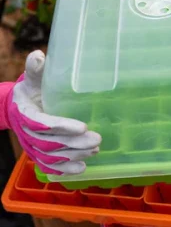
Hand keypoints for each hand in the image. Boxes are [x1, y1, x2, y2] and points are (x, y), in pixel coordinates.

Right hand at [6, 51, 100, 175]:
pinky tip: (82, 170)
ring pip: (53, 156)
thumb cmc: (30, 92)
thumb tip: (39, 55)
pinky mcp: (38, 154)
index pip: (44, 123)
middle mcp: (28, 133)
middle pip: (52, 143)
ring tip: (95, 150)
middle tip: (97, 140)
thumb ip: (35, 70)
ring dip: (75, 156)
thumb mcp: (31, 80)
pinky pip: (50, 166)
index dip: (62, 126)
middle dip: (75, 143)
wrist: (16, 108)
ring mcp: (32, 147)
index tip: (83, 127)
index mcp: (26, 114)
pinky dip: (65, 170)